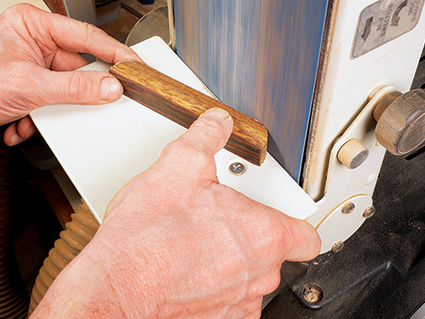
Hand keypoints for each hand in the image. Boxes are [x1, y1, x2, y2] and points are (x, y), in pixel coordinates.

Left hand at [0, 3, 139, 143]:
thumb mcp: (28, 86)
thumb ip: (74, 87)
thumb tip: (109, 87)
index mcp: (34, 25)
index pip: (87, 36)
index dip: (115, 52)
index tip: (134, 66)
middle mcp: (36, 42)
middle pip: (79, 67)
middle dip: (76, 92)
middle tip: (94, 101)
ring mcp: (34, 65)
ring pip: (67, 89)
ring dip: (53, 109)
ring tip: (35, 113)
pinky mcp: (31, 86)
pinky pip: (55, 100)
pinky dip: (41, 117)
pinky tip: (21, 120)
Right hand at [31, 108, 319, 318]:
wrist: (117, 286)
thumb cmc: (148, 237)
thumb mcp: (179, 165)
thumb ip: (206, 137)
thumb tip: (217, 124)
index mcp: (263, 233)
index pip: (307, 234)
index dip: (294, 221)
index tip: (277, 213)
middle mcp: (260, 274)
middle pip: (273, 253)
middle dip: (249, 235)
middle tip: (218, 219)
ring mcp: (240, 303)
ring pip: (249, 278)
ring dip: (230, 262)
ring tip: (197, 244)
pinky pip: (228, 302)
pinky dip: (214, 287)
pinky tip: (188, 271)